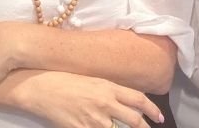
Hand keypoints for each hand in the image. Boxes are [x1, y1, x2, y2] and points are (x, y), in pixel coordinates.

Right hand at [15, 72, 163, 127]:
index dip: (152, 110)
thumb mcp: (88, 79)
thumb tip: (121, 101)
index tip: (159, 117)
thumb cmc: (61, 78)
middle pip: (135, 121)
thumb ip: (107, 90)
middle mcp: (105, 103)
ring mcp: (94, 120)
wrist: (39, 86)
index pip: (138, 99)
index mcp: (107, 87)